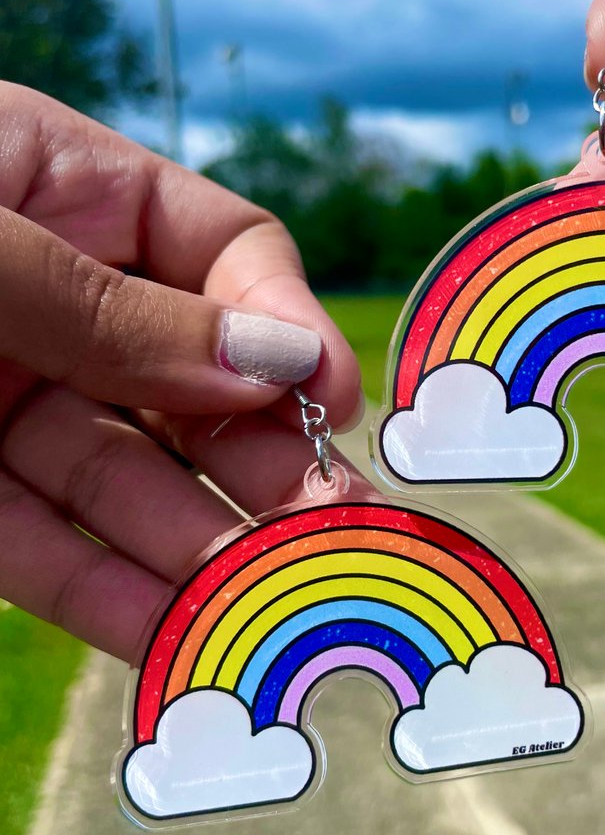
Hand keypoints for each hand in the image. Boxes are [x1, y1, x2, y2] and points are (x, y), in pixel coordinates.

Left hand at [0, 82, 367, 659]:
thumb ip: (111, 307)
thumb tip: (281, 362)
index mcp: (64, 191)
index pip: (223, 253)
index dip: (287, 328)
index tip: (333, 399)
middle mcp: (50, 303)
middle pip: (194, 390)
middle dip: (270, 464)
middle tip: (341, 533)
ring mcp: (0, 401)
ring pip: (127, 487)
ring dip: (205, 553)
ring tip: (283, 608)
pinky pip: (41, 551)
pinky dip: (109, 601)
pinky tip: (183, 642)